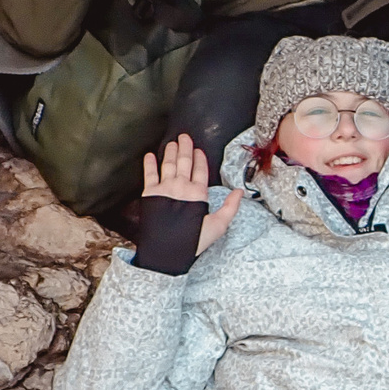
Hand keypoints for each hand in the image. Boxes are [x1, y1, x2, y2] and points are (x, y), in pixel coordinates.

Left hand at [141, 135, 243, 253]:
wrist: (167, 252)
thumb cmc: (193, 242)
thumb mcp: (218, 227)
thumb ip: (230, 208)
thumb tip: (239, 192)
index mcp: (198, 194)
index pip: (200, 170)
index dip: (199, 158)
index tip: (198, 150)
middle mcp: (181, 187)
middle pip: (184, 162)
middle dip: (185, 148)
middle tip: (184, 137)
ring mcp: (165, 189)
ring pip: (168, 165)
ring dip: (170, 152)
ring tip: (171, 143)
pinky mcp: (150, 194)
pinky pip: (149, 175)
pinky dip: (149, 164)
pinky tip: (149, 156)